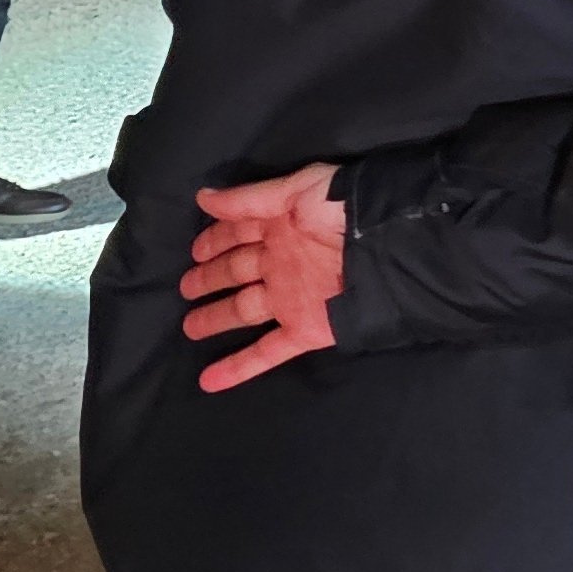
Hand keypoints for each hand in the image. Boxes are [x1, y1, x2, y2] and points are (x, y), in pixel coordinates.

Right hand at [182, 163, 347, 391]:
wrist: (387, 245)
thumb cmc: (341, 209)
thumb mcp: (296, 190)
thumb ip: (248, 199)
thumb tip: (203, 197)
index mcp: (283, 227)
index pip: (239, 233)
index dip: (215, 240)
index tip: (195, 250)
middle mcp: (283, 263)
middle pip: (237, 272)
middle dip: (210, 278)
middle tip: (185, 287)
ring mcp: (292, 298)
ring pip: (244, 310)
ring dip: (217, 318)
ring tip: (190, 327)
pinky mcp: (304, 329)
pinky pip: (266, 352)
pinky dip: (238, 368)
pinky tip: (210, 381)